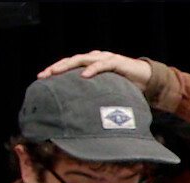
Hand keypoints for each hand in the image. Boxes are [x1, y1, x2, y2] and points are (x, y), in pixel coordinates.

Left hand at [37, 50, 151, 90]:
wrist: (148, 79)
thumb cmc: (126, 86)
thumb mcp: (107, 92)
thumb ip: (95, 98)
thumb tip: (81, 117)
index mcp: (91, 65)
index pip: (69, 66)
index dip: (55, 71)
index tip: (40, 80)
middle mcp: (95, 59)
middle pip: (70, 60)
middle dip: (56, 67)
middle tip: (43, 76)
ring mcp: (105, 58)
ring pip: (82, 59)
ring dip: (67, 65)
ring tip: (55, 72)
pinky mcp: (116, 62)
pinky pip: (101, 65)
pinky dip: (92, 69)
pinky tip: (83, 76)